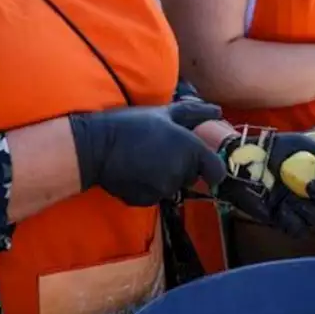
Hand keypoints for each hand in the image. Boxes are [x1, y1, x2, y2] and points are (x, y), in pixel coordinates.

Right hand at [69, 100, 228, 206]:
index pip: (216, 171)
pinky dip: (149, 186)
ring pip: (173, 186)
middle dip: (183, 166)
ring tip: (146, 159)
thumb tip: (219, 112)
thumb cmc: (132, 125)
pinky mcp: (146, 201)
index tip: (201, 161)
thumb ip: (196, 113)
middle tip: (162, 150)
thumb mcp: (165, 113)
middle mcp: (181, 173)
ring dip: (166, 176)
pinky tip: (136, 172)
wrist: (95, 147)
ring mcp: (163, 189)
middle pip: (192, 176)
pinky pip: (155, 195)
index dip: (211, 166)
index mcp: (191, 150)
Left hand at [217, 133, 314, 236]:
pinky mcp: (285, 222)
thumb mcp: (301, 144)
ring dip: (312, 211)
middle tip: (309, 185)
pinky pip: (299, 231)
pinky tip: (279, 208)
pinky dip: (291, 220)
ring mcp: (302, 210)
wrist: (242, 161)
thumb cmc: (272, 149)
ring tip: (293, 199)